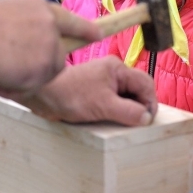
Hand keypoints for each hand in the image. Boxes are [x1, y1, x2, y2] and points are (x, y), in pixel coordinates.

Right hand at [0, 0, 101, 92]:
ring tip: (4, 66)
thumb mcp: (3, 16)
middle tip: (18, 66)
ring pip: (49, 70)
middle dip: (43, 63)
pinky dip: (23, 86)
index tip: (97, 34)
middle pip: (59, 53)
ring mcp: (51, 46)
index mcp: (39, 8)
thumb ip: (23, 28)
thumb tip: (23, 45)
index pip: (69, 21)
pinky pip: (38, 84)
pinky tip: (4, 75)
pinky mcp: (46, 66)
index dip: (85, 29)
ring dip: (31, 75)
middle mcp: (51, 25)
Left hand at [8, 56, 156, 125]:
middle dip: (139, 106)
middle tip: (136, 123)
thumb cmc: (70, 95)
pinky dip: (117, 111)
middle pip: (137, 89)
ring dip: (128, 110)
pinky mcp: (95, 92)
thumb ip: (128, 111)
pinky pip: (114, 101)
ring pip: (126, 96)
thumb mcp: (104, 106)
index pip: (145, 83)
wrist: (42, 96)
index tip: (147, 120)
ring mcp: (103, 82)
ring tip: (123, 123)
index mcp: (117, 69)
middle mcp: (112, 72)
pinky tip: (112, 120)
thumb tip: (146, 118)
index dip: (150, 102)